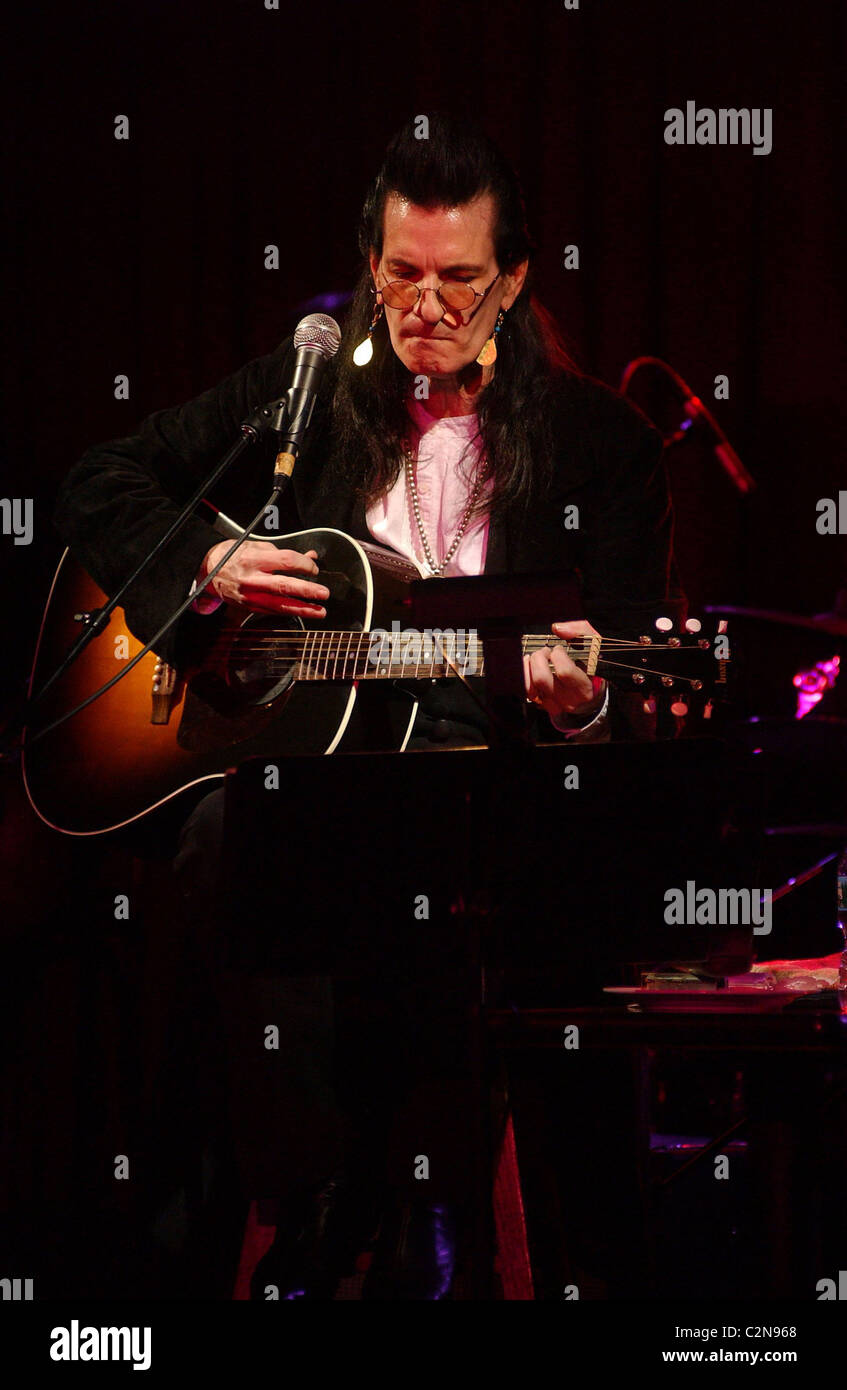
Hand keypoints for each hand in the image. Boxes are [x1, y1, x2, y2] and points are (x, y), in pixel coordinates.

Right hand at [197, 540, 329, 617]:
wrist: (206, 569)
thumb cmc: (231, 555)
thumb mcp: (256, 545)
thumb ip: (283, 552)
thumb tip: (309, 557)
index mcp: (253, 558)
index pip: (285, 560)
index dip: (303, 564)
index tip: (314, 568)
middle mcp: (251, 578)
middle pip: (284, 585)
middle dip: (306, 591)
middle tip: (324, 594)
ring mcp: (249, 595)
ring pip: (279, 604)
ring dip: (302, 609)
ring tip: (319, 611)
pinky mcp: (248, 606)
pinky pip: (271, 610)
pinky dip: (288, 612)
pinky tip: (302, 612)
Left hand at [523, 620, 605, 722]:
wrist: (591, 696)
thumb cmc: (592, 667)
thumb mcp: (595, 646)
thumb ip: (581, 632)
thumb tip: (558, 628)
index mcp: (584, 688)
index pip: (565, 672)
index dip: (558, 655)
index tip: (559, 649)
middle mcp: (568, 700)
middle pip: (542, 678)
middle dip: (539, 658)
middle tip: (545, 652)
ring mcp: (554, 705)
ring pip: (530, 687)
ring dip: (528, 667)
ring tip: (533, 658)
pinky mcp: (542, 705)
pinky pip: (526, 691)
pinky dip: (524, 676)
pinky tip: (528, 666)